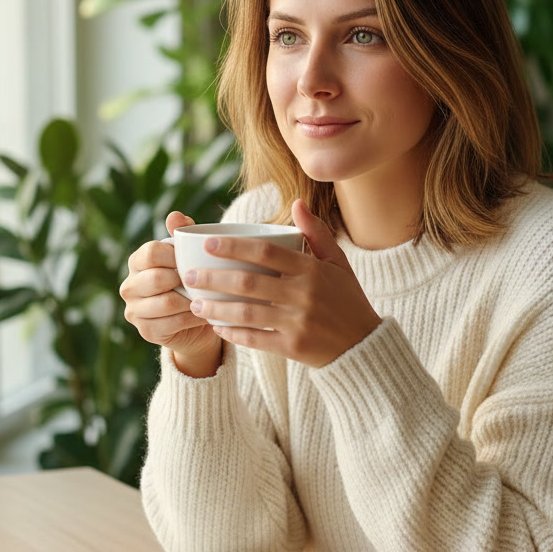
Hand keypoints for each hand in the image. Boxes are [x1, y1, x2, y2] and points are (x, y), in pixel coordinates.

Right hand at [120, 211, 222, 376]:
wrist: (197, 321)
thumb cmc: (192, 281)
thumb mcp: (190, 256)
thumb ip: (183, 234)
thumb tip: (175, 215)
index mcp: (137, 262)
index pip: (151, 253)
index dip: (174, 256)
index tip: (193, 260)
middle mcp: (129, 286)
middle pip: (155, 279)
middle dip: (183, 280)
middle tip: (202, 282)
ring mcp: (134, 311)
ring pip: (165, 303)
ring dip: (190, 300)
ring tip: (207, 298)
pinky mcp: (146, 331)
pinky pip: (172, 323)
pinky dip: (192, 318)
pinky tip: (205, 314)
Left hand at [192, 200, 381, 368]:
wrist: (364, 345)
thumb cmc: (348, 300)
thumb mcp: (338, 263)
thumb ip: (317, 234)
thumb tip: (297, 204)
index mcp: (312, 270)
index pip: (266, 253)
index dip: (234, 247)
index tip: (207, 244)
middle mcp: (304, 295)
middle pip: (249, 283)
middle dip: (213, 278)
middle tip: (188, 275)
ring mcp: (298, 322)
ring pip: (247, 313)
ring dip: (217, 308)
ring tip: (195, 303)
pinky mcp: (293, 347)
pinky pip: (256, 339)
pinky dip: (234, 334)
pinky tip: (217, 327)